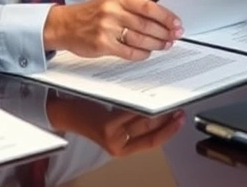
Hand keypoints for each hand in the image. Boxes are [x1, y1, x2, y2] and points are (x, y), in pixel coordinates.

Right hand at [43, 0, 182, 60]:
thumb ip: (131, 8)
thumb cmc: (88, 14)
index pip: (148, 6)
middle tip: (174, 37)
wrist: (62, 25)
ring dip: (155, 44)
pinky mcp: (102, 44)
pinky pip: (128, 52)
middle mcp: (112, 11)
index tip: (177, 24)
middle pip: (146, 24)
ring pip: (140, 38)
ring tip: (164, 46)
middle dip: (164, 33)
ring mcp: (106, 28)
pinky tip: (146, 53)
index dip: (166, 16)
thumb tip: (158, 19)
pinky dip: (141, 54)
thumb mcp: (109, 2)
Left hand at [47, 94, 184, 155]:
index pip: (152, 142)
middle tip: (178, 111)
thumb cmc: (90, 115)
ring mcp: (113, 138)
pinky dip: (141, 106)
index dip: (168, 132)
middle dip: (167, 121)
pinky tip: (148, 98)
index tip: (179, 121)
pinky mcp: (108, 127)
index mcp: (123, 147)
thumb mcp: (115, 123)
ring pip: (142, 124)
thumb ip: (134, 121)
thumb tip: (157, 111)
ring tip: (167, 102)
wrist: (66, 115)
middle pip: (150, 132)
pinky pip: (130, 115)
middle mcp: (118, 145)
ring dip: (157, 113)